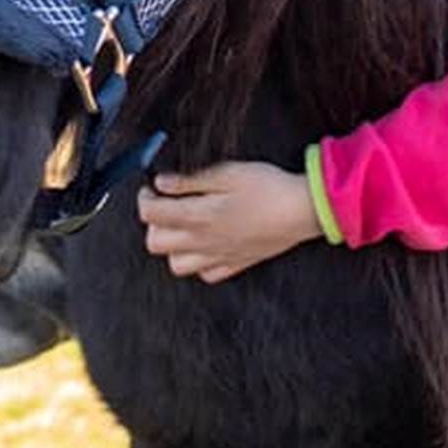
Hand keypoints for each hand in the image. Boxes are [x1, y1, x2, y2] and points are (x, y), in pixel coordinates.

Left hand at [137, 161, 322, 283]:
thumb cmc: (268, 187)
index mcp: (198, 216)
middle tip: (167, 205)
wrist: (302, 210)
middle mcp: (203, 241)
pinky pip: (206, 274)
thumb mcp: (226, 173)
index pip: (150, 214)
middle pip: (155, 243)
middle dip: (154, 223)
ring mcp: (218, 256)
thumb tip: (161, 183)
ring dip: (173, 246)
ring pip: (176, 265)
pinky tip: (208, 244)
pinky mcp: (236, 263)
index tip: (152, 188)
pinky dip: (200, 262)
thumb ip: (189, 181)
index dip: (145, 198)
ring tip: (185, 226)